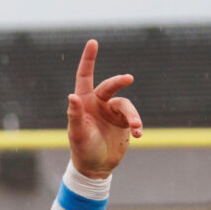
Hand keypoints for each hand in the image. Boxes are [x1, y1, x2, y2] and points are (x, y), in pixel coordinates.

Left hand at [67, 39, 143, 177]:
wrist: (96, 167)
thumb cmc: (82, 150)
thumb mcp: (77, 134)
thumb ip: (74, 115)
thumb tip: (72, 96)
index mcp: (84, 102)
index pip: (85, 77)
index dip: (88, 60)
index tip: (93, 42)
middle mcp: (98, 103)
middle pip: (111, 86)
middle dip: (119, 81)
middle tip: (128, 79)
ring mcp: (112, 112)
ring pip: (126, 105)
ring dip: (132, 115)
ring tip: (136, 128)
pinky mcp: (124, 121)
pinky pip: (134, 118)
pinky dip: (137, 125)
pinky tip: (138, 134)